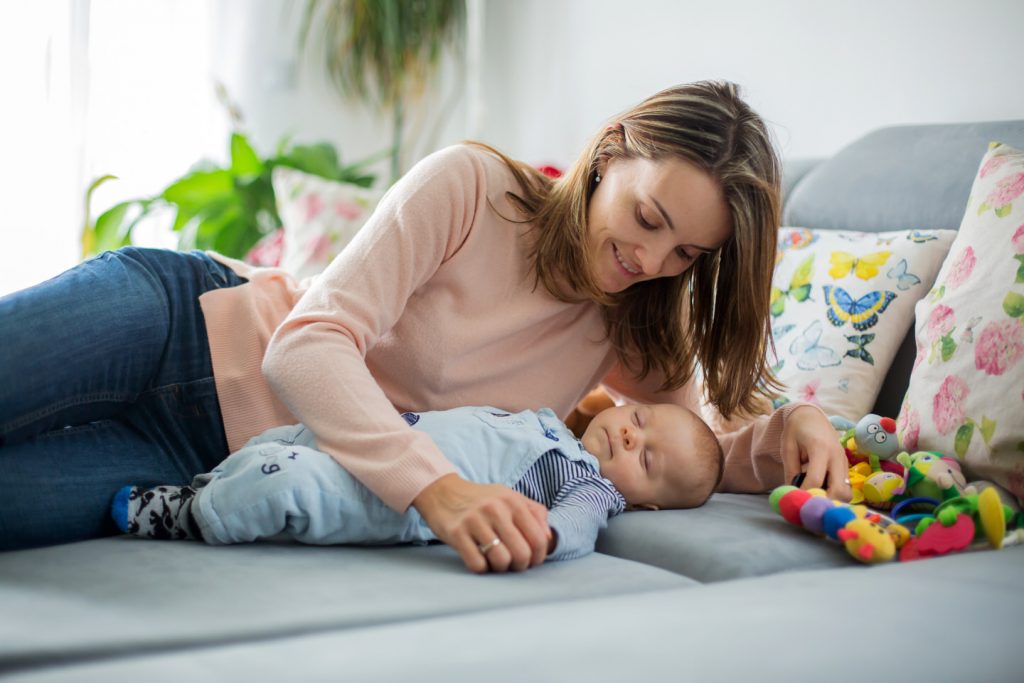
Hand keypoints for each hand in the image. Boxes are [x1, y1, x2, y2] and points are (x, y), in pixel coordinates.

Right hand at [412, 474, 551, 572]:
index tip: (531, 559)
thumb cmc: (482, 500)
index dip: (539, 556)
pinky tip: (479, 559)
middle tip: (513, 563)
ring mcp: (475, 521)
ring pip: (501, 561)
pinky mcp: (456, 533)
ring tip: (495, 561)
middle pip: (522, 553)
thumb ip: (535, 513)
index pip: (539, 539)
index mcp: (513, 502)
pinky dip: (481, 568)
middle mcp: (496, 510)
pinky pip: (477, 564)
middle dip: (520, 565)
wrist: (442, 491)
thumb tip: (548, 540)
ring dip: (501, 568)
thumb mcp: (510, 497)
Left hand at [781, 406, 850, 501]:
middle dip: (826, 502)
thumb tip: (793, 494)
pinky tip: (821, 491)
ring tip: (816, 499)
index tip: (796, 500)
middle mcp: (837, 457)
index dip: (805, 493)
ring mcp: (844, 462)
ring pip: (847, 491)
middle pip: (840, 490)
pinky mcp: (846, 466)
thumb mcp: (788, 447)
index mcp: (820, 449)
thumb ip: (791, 470)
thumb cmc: (796, 430)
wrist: (811, 416)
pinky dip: (835, 493)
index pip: (816, 479)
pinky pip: (845, 486)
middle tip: (810, 505)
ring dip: (833, 499)